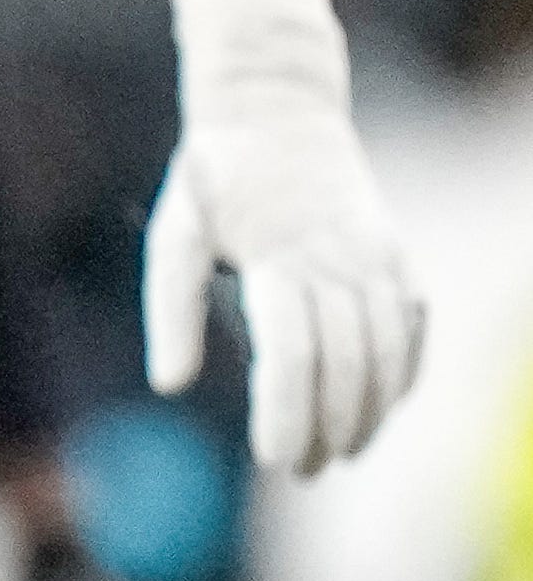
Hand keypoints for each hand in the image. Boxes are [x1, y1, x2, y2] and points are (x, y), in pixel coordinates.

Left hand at [143, 105, 422, 474]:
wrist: (276, 110)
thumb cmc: (213, 181)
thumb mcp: (174, 233)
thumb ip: (170, 309)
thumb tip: (168, 384)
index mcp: (275, 257)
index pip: (290, 355)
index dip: (286, 413)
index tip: (272, 458)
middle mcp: (335, 260)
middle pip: (342, 366)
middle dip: (326, 428)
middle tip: (301, 470)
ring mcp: (374, 258)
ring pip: (386, 354)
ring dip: (370, 413)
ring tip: (341, 452)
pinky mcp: (396, 255)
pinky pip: (412, 327)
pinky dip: (403, 373)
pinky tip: (384, 407)